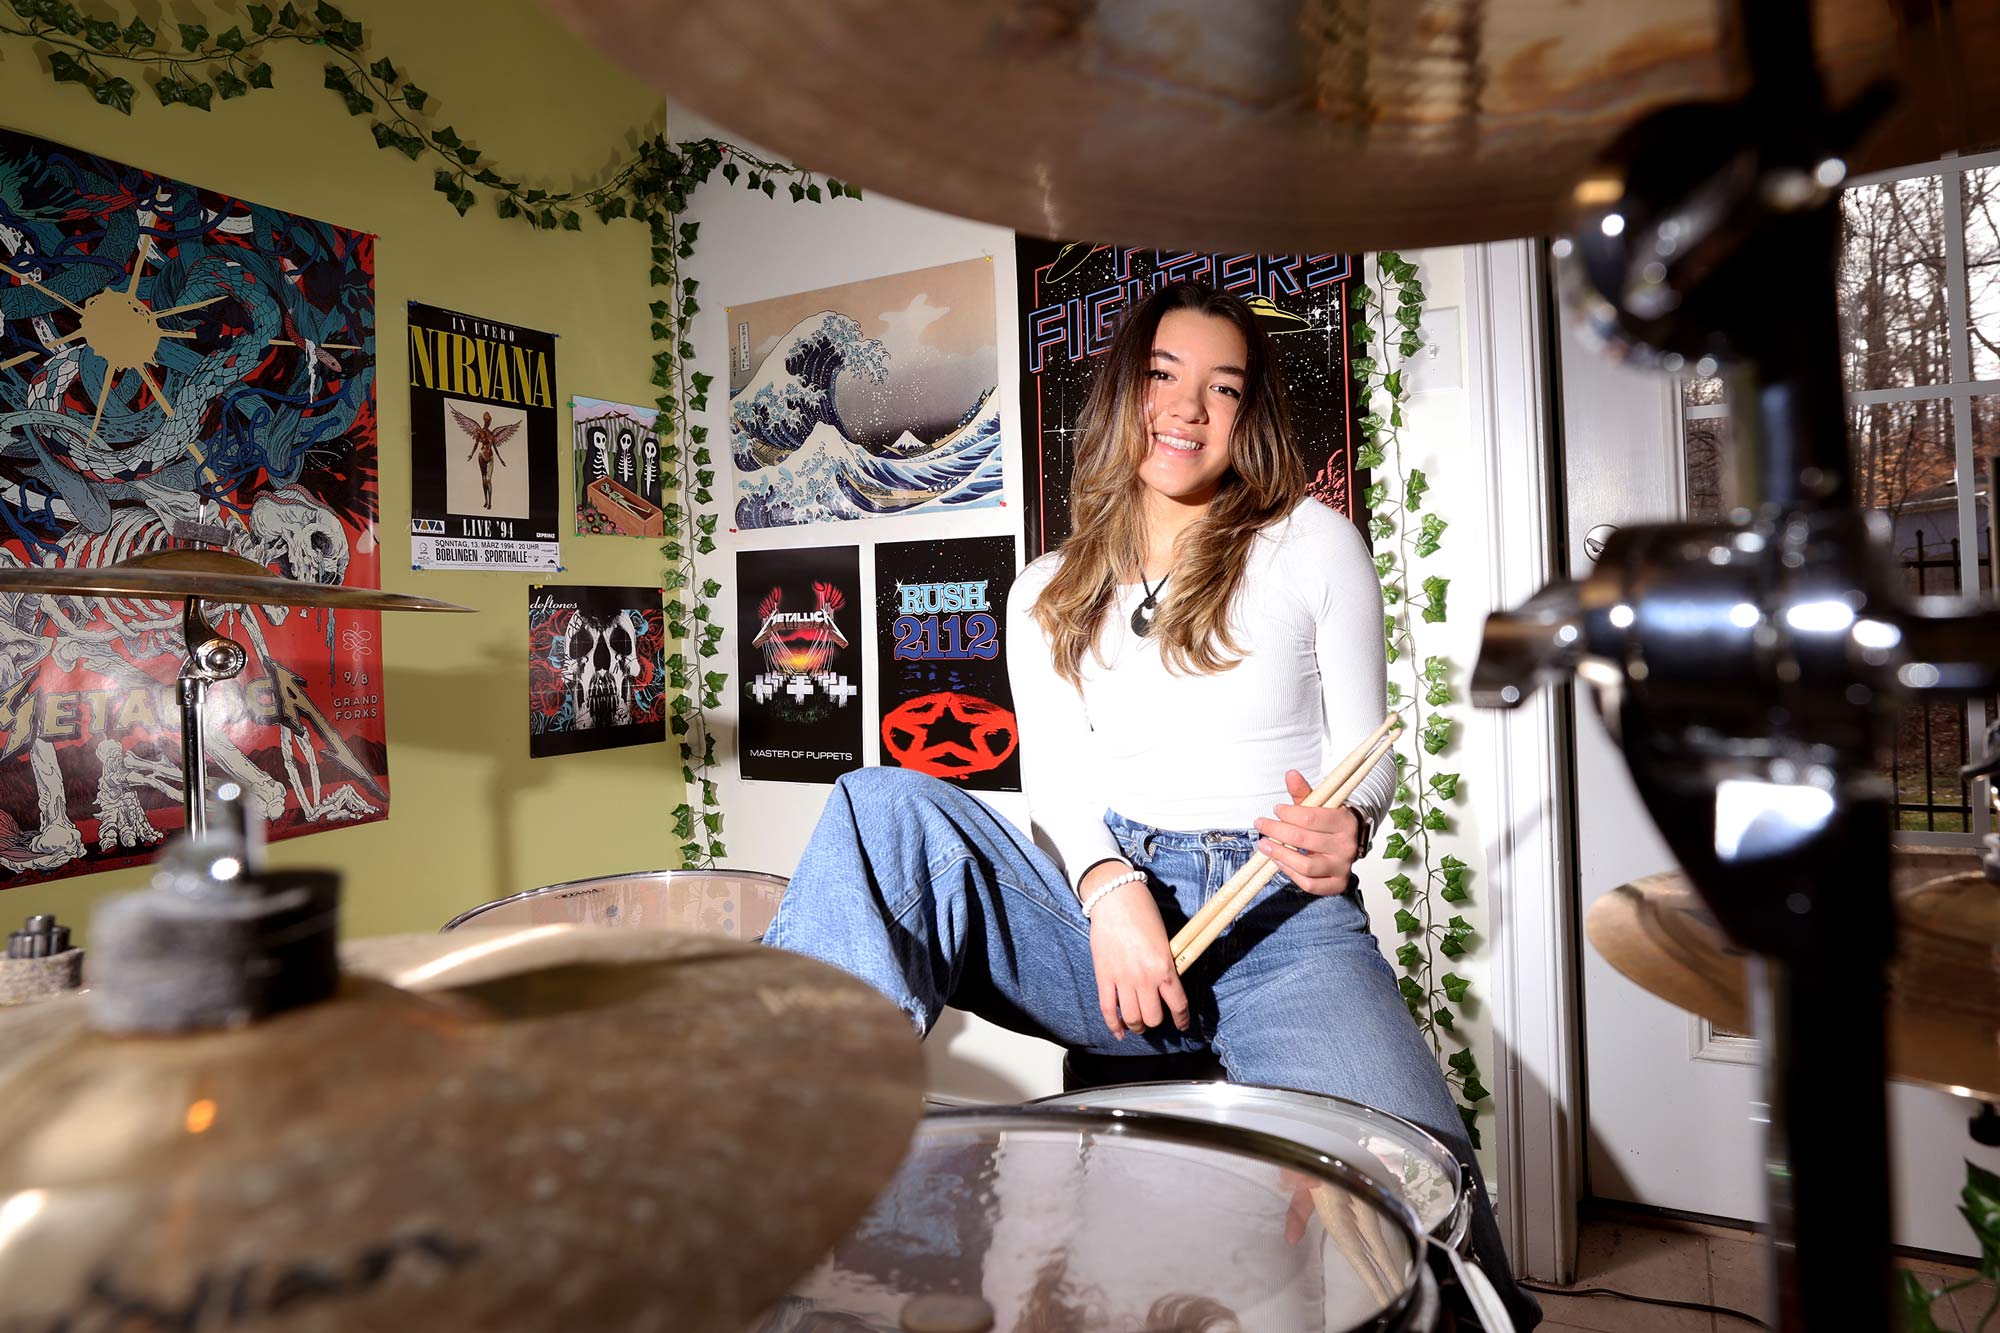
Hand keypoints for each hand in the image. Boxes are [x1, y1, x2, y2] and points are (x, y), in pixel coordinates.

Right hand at [1082, 864, 1189, 1038]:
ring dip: (1137, 1025)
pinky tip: (1119, 1032)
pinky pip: (1108, 1009)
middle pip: (1153, 1018)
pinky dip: (1114, 1025)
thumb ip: (1167, 966)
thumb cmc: (1143, 913)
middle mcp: (1145, 978)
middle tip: (1154, 1017)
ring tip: (1138, 1023)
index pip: (1178, 1005)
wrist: (1115, 899)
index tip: (1181, 1025)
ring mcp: (1122, 979)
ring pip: (1133, 1018)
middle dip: (1155, 1022)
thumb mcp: (1165, 941)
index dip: (1181, 1020)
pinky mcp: (1104, 977)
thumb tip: (1167, 986)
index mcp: (1165, 968)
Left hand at [1252, 770, 1360, 895]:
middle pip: (1304, 840)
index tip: (1276, 809)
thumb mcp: (1319, 804)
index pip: (1310, 818)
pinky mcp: (1336, 884)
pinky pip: (1309, 884)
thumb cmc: (1328, 822)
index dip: (1288, 814)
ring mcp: (1342, 867)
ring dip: (1279, 854)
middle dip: (1276, 831)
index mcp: (1344, 822)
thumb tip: (1290, 774)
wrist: (1348, 842)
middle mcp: (1346, 846)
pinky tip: (1278, 861)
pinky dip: (1290, 873)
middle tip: (1261, 824)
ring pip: (1305, 865)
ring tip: (1263, 844)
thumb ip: (1303, 792)